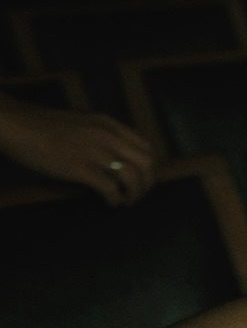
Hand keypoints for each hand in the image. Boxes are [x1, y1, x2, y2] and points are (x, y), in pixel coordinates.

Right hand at [0, 97, 158, 204]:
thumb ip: (101, 136)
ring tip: (126, 202)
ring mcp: (94, 152)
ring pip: (132, 177)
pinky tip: (110, 203)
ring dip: (134, 194)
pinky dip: (115, 199)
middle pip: (145, 163)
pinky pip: (110, 188)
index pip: (146, 146)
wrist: (17, 125)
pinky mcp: (80, 168)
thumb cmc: (43, 125)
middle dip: (147, 183)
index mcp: (109, 125)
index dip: (149, 167)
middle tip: (138, 194)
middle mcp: (107, 136)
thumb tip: (114, 156)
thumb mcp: (82, 123)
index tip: (143, 178)